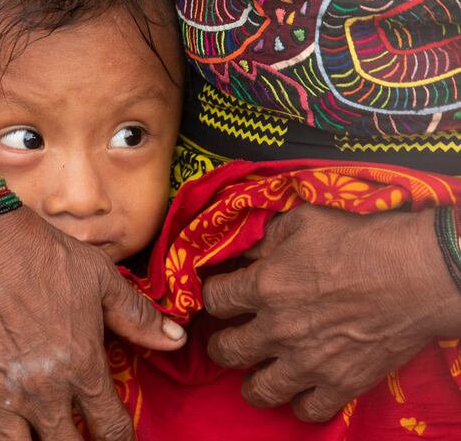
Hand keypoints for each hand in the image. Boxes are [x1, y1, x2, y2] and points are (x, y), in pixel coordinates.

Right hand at [0, 206, 185, 439]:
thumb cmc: (40, 255)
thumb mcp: (100, 278)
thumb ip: (138, 316)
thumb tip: (176, 340)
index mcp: (82, 367)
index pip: (112, 429)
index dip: (120, 440)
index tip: (115, 436)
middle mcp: (44, 394)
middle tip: (76, 433)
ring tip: (36, 433)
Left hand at [202, 205, 460, 422]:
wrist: (419, 272)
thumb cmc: (361, 240)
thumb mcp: (304, 220)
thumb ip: (266, 237)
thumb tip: (245, 252)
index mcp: (264, 286)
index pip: (213, 299)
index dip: (213, 295)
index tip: (222, 295)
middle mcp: (278, 328)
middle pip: (224, 350)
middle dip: (220, 343)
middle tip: (231, 335)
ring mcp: (308, 361)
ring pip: (258, 390)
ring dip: (252, 380)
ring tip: (258, 368)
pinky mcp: (341, 383)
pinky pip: (307, 410)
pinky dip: (300, 402)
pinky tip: (301, 388)